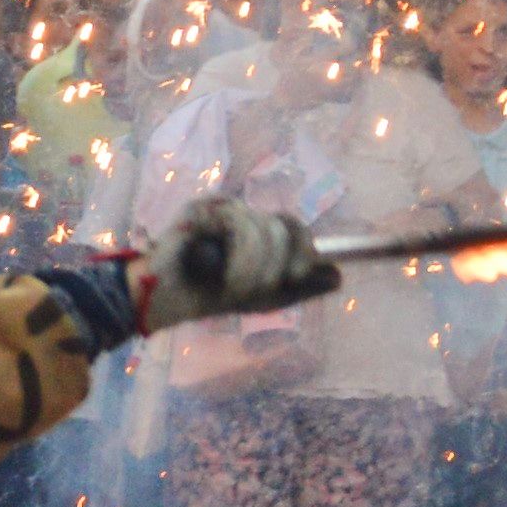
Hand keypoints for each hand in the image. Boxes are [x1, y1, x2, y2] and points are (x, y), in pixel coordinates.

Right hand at [135, 196, 337, 330]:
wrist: (168, 298)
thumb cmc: (211, 295)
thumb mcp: (263, 298)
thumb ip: (300, 286)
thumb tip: (339, 277)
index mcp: (261, 231)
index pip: (296, 228)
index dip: (304, 250)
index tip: (298, 274)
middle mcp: (246, 215)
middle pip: (288, 227)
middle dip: (275, 268)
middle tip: (250, 288)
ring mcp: (224, 208)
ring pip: (266, 231)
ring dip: (250, 271)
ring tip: (228, 284)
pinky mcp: (204, 208)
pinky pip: (240, 226)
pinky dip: (234, 259)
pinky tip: (215, 269)